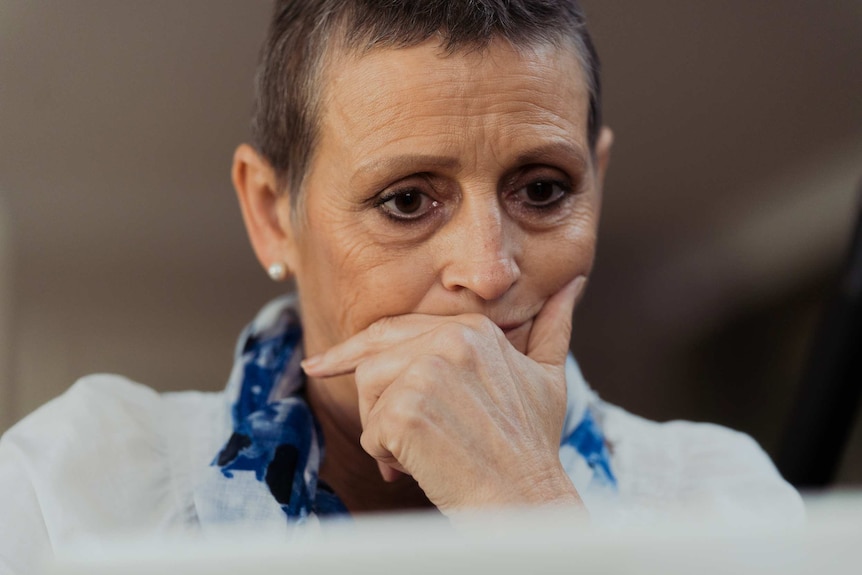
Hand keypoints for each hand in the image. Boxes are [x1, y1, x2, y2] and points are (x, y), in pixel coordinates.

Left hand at [301, 277, 585, 512]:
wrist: (527, 497)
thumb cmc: (533, 444)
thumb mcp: (547, 375)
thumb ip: (552, 325)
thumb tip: (571, 285)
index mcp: (473, 328)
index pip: (394, 329)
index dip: (354, 350)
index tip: (323, 364)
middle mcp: (450, 339)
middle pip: (374, 358)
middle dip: (369, 399)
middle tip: (375, 427)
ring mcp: (428, 372)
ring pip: (368, 392)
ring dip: (382, 430)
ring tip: (417, 453)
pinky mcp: (408, 410)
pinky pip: (371, 429)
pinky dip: (387, 456)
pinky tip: (418, 466)